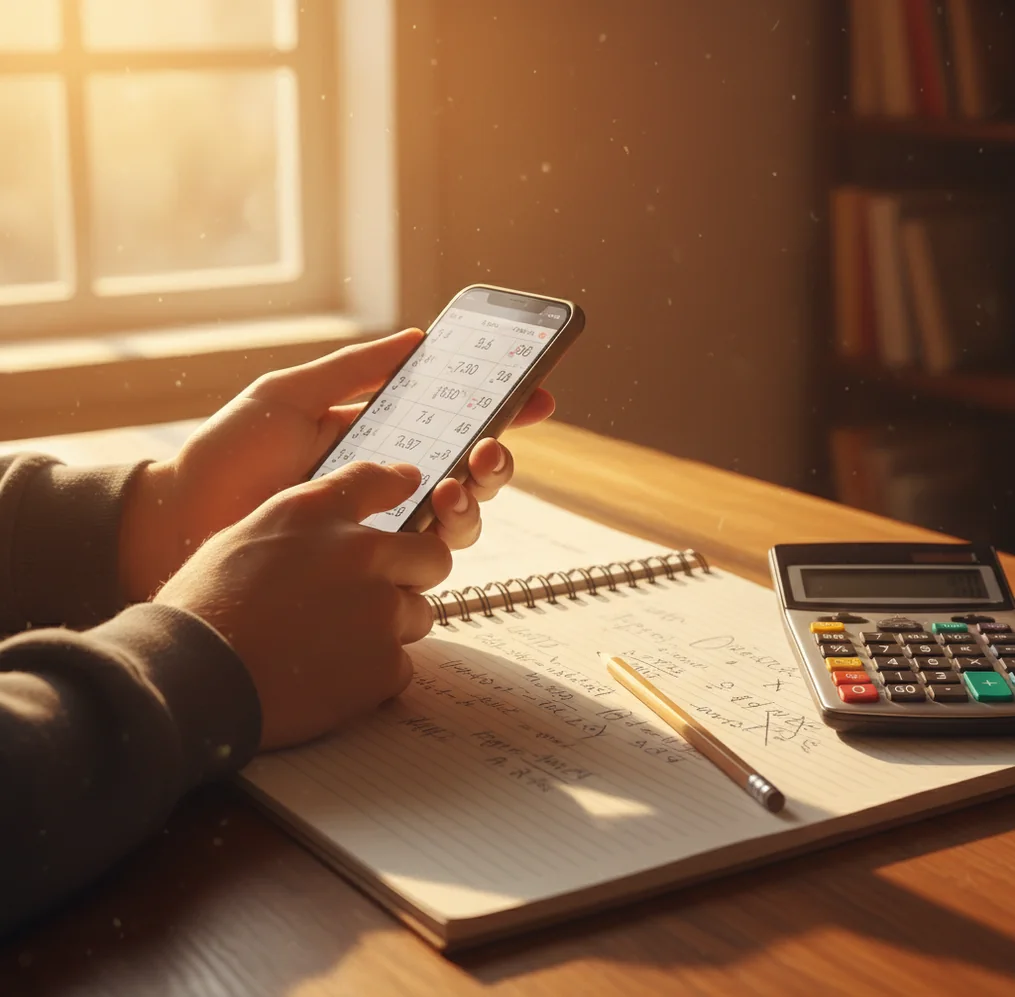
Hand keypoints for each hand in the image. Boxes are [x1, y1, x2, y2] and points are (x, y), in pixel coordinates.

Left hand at [121, 329, 554, 600]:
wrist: (180, 519)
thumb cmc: (229, 453)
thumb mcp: (292, 394)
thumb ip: (355, 369)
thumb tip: (418, 336)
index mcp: (378, 439)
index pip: (452, 423)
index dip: (499, 410)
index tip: (536, 394)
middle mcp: (389, 486)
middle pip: (469, 474)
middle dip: (497, 458)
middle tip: (489, 445)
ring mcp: (382, 529)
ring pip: (461, 518)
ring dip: (477, 495)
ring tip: (458, 477)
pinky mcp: (370, 570)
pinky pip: (428, 558)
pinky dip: (445, 531)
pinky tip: (435, 508)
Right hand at [155, 461, 451, 748]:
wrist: (193, 676)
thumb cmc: (207, 605)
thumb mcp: (246, 533)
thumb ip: (305, 516)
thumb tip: (340, 518)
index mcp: (320, 515)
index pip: (378, 481)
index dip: (397, 487)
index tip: (408, 490)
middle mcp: (362, 554)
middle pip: (433, 555)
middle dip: (413, 572)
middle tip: (378, 593)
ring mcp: (380, 611)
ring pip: (418, 614)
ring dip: (391, 627)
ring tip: (335, 643)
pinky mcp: (384, 667)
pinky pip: (401, 666)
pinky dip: (374, 674)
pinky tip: (329, 676)